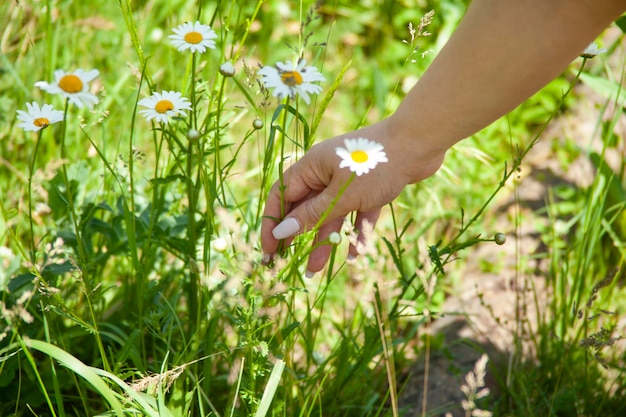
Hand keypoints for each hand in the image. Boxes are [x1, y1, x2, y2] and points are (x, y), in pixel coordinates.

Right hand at [260, 116, 445, 275]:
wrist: (419, 143)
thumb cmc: (375, 165)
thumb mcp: (341, 194)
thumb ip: (313, 214)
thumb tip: (283, 231)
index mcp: (312, 167)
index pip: (282, 196)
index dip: (272, 223)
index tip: (269, 250)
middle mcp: (326, 173)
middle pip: (305, 208)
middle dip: (296, 236)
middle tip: (286, 263)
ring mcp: (348, 180)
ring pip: (331, 215)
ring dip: (324, 240)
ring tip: (315, 271)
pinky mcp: (370, 188)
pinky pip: (357, 214)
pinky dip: (355, 232)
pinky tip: (354, 255)